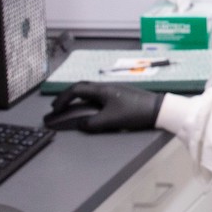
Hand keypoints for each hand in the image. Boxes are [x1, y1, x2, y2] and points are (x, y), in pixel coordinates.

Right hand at [46, 81, 162, 132]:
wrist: (157, 108)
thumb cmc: (134, 112)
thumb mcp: (111, 120)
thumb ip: (92, 123)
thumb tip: (80, 124)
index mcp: (101, 90)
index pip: (76, 90)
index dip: (62, 99)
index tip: (54, 109)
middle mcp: (105, 87)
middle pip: (81, 87)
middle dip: (66, 96)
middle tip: (57, 106)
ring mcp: (113, 90)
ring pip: (89, 90)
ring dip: (77, 97)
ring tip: (69, 107)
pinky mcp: (119, 94)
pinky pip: (97, 94)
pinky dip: (87, 100)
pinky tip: (88, 107)